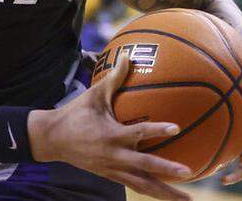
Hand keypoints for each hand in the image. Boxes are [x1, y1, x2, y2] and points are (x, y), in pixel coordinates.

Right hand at [30, 57, 192, 200]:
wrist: (52, 139)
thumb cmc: (75, 113)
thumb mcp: (94, 94)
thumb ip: (115, 78)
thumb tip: (128, 55)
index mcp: (111, 135)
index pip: (137, 132)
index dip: (156, 130)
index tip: (176, 128)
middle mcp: (114, 155)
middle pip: (144, 167)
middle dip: (167, 170)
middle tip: (189, 172)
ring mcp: (113, 169)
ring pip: (142, 184)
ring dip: (165, 192)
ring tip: (187, 199)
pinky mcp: (111, 176)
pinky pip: (136, 185)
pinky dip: (152, 191)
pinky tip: (169, 195)